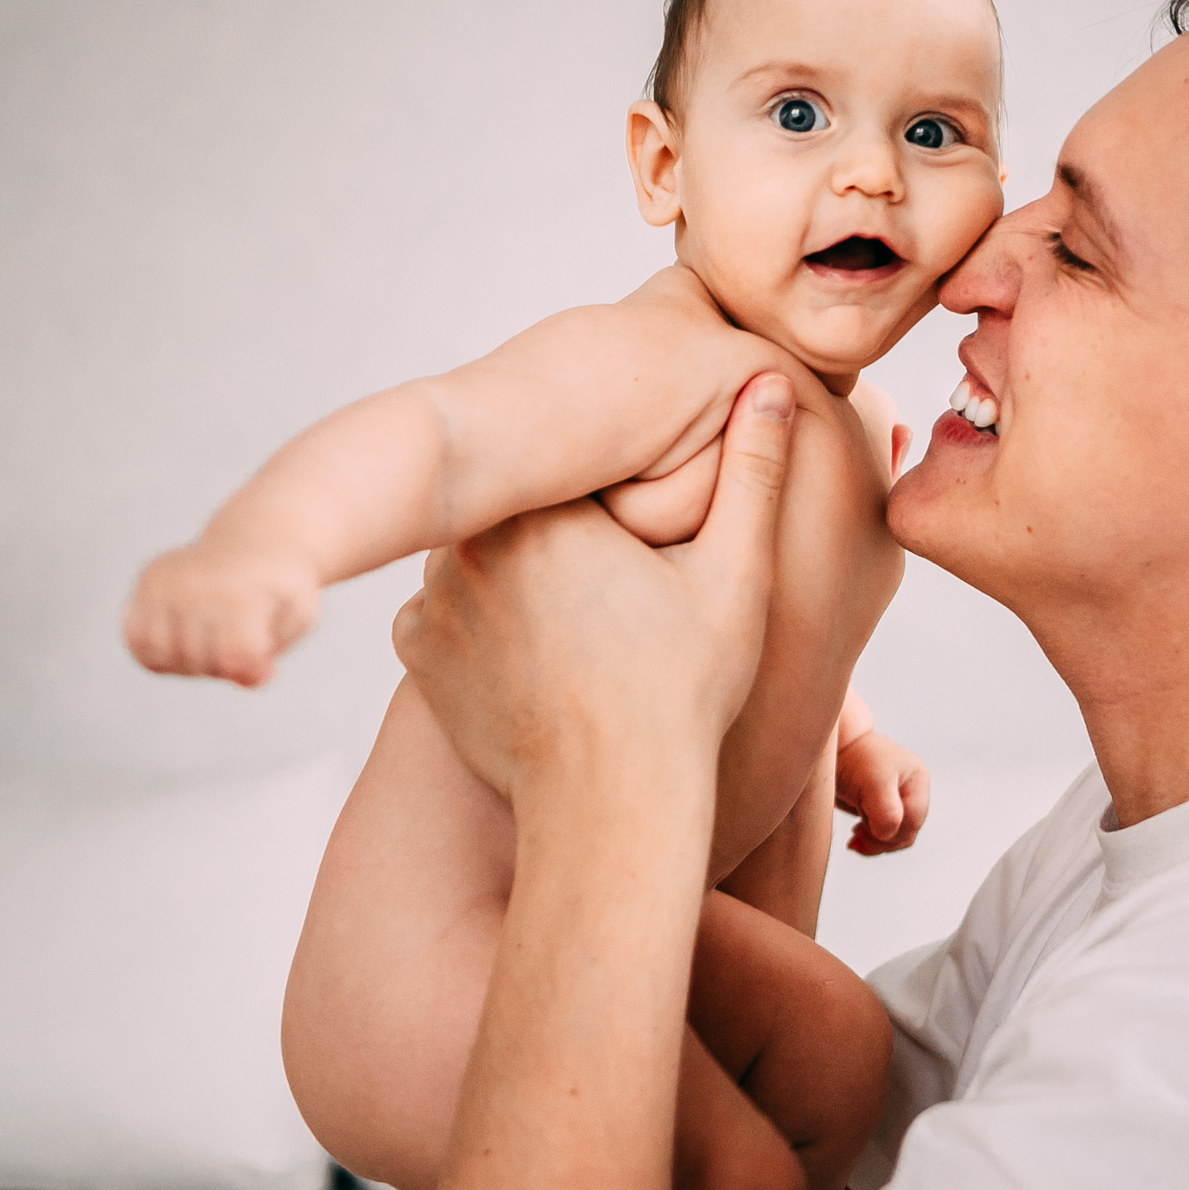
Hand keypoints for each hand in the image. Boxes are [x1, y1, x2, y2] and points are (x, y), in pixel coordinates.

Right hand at [124, 543, 320, 686]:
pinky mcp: (149, 580)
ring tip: (211, 641)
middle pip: (198, 664)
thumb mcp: (298, 617)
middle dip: (222, 667)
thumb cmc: (279, 588)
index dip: (251, 672)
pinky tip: (184, 638)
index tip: (266, 661)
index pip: (233, 657)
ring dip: (188, 664)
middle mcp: (197, 585)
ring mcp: (167, 582)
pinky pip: (138, 642)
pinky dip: (157, 652)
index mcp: (241, 594)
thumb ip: (274, 651)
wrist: (258, 539)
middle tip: (239, 640)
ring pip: (161, 658)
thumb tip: (245, 678)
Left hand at [391, 372, 795, 801]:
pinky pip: (449, 607)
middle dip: (566, 528)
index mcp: (549, 502)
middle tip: (619, 584)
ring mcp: (435, 595)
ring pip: (486, 550)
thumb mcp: (734, 575)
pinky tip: (538, 648)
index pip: (576, 462)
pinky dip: (485, 619)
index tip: (645, 537)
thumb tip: (771, 383)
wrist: (609, 805)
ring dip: (520, 568)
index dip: (617, 494)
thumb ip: (751, 471)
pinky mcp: (418, 650)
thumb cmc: (683, 693)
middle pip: (527, 504)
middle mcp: (473, 537)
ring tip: (581, 616)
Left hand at [836, 730, 929, 855]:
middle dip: (881, 839)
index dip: (891, 832)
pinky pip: (880, 833)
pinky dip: (868, 839)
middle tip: (856, 833)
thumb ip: (888, 813)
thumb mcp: (874, 783)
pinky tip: (854, 837)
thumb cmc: (853, 758)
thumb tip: (888, 835)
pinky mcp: (876, 806)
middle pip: (905, 832)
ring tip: (854, 836)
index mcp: (916, 781)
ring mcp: (893, 798)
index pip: (913, 822)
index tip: (863, 826)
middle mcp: (909, 790)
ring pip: (893, 835)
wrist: (827, 747)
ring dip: (874, 842)